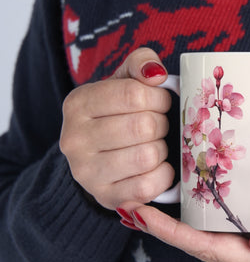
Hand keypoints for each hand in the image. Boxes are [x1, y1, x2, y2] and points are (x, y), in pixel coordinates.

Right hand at [60, 48, 173, 209]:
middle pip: (144, 126)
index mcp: (78, 104)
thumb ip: (140, 64)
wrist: (98, 158)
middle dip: (162, 124)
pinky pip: (148, 186)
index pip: (134, 94)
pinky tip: (157, 167)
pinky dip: (163, 175)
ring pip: (147, 156)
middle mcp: (75, 139)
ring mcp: (87, 173)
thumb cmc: (117, 115)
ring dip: (162, 150)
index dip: (159, 98)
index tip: (160, 103)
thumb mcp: (123, 82)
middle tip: (158, 126)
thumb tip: (156, 74)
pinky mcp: (106, 197)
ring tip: (154, 145)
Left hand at [124, 192, 249, 261]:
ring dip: (178, 221)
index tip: (141, 215)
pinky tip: (192, 198)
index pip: (209, 250)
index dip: (173, 235)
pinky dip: (202, 212)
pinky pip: (226, 221)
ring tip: (150, 201)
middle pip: (200, 244)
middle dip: (164, 228)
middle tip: (132, 204)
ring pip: (209, 234)